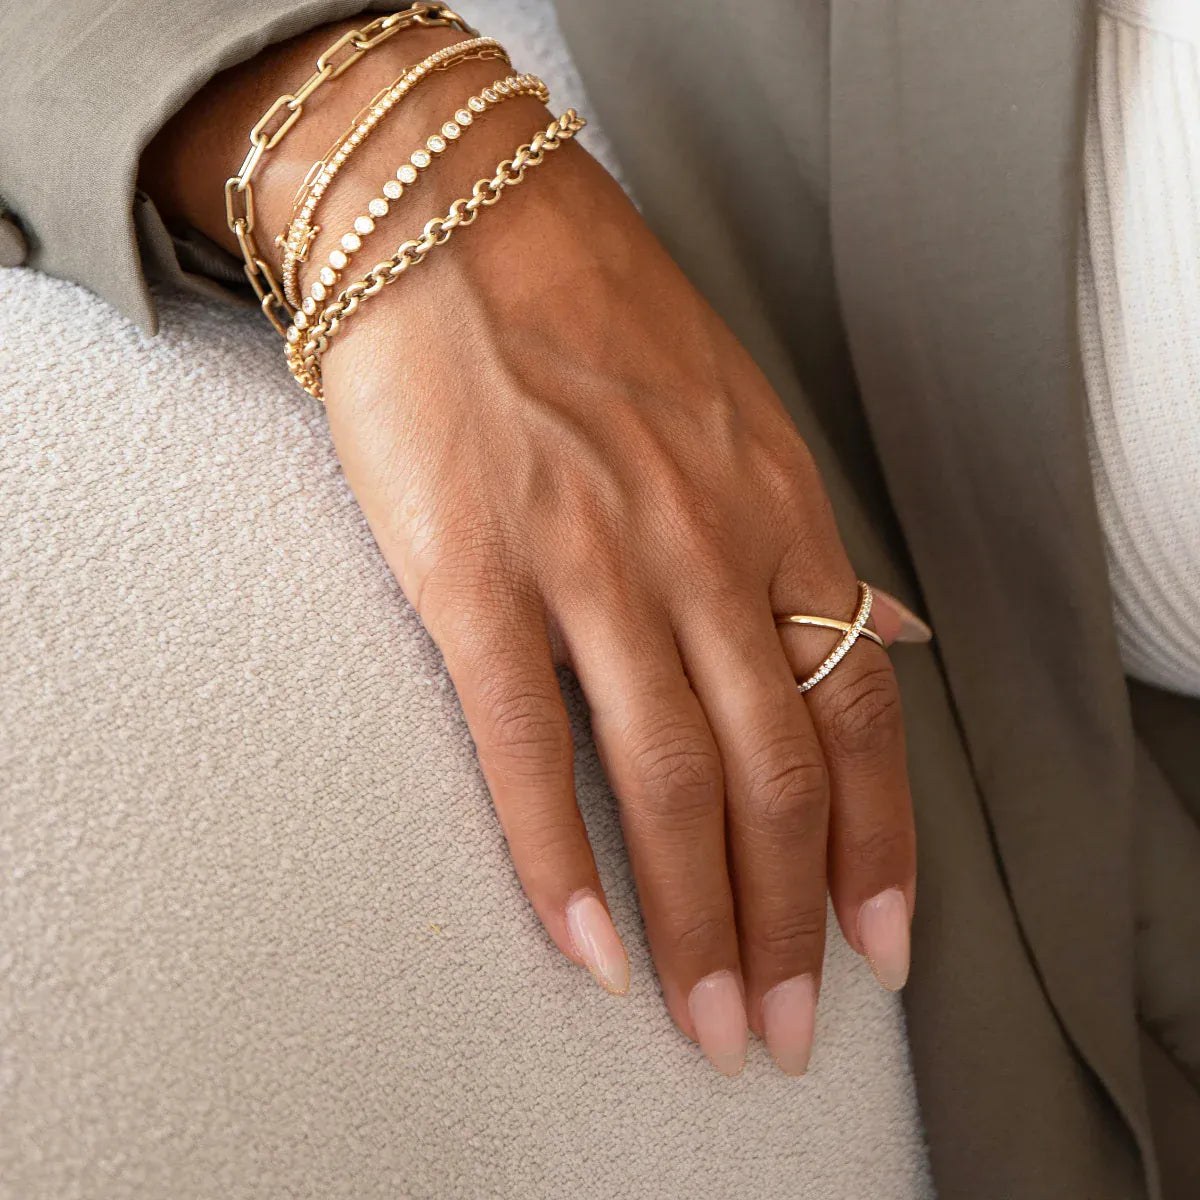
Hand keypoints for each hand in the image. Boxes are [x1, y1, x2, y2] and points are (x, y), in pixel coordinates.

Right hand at [143, 22, 922, 1078]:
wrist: (451, 217)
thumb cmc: (588, 311)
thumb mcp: (735, 415)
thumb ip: (800, 541)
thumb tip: (881, 629)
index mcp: (771, 511)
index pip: (857, 712)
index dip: (880, 844)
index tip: (880, 948)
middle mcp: (702, 545)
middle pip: (776, 771)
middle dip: (790, 918)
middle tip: (780, 1026)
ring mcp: (592, 560)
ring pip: (672, 776)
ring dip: (698, 915)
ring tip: (705, 1016)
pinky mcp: (479, 571)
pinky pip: (528, 740)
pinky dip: (557, 857)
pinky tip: (583, 941)